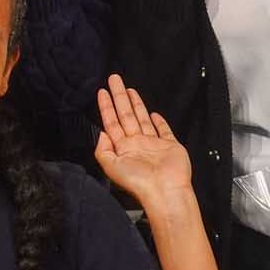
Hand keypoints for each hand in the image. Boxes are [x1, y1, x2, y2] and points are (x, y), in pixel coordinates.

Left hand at [93, 74, 192, 205]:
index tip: (102, 92)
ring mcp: (153, 144)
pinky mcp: (170, 146)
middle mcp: (137, 144)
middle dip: (119, 96)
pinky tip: (153, 114)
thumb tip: (100, 134)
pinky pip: (164, 130)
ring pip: (142, 119)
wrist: (165, 191)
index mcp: (122, 148)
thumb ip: (103, 150)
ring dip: (135, 104)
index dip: (106, 107)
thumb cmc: (139, 183)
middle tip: (114, 79)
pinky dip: (159, 122)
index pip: (111, 122)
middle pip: (125, 114)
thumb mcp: (111, 167)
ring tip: (129, 89)